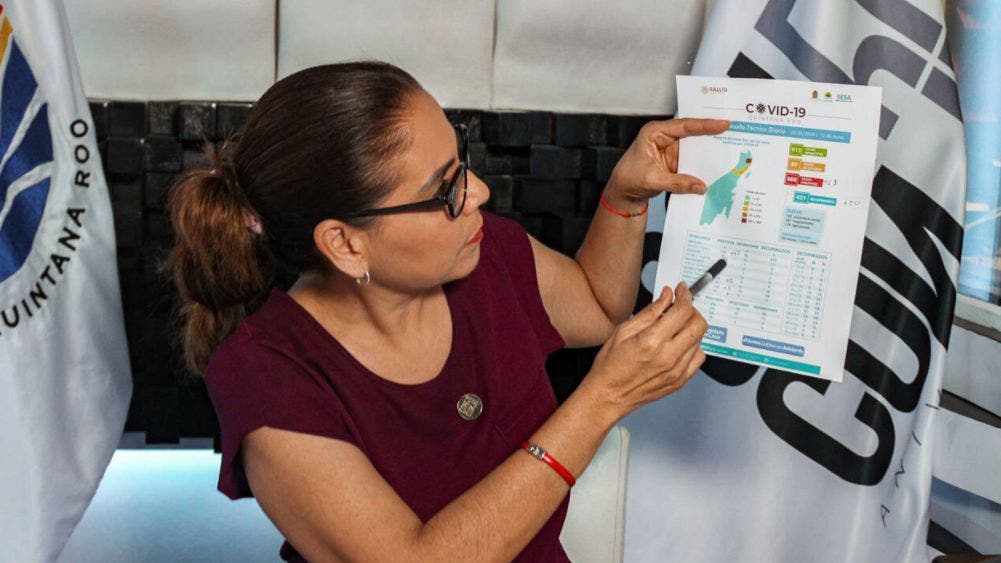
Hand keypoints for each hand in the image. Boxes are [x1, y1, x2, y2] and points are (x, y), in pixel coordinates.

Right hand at [578, 283, 708, 420]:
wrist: (608, 396)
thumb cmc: (610, 366)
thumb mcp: (623, 331)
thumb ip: (649, 312)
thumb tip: (666, 296)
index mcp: (652, 341)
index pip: (682, 311)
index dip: (685, 295)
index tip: (681, 290)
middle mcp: (668, 357)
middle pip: (699, 324)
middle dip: (692, 310)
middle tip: (680, 307)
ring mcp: (677, 371)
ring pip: (700, 340)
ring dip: (690, 328)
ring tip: (674, 328)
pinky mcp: (680, 381)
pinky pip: (698, 358)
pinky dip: (692, 346)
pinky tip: (678, 345)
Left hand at [604, 118, 729, 211]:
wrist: (624, 192)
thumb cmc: (629, 179)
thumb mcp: (653, 180)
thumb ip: (677, 183)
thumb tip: (700, 186)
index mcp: (655, 132)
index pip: (683, 126)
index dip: (704, 125)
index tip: (722, 123)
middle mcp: (664, 136)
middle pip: (692, 132)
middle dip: (711, 132)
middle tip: (734, 130)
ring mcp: (671, 148)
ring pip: (695, 146)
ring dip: (709, 148)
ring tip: (731, 146)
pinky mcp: (676, 160)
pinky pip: (693, 159)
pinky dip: (703, 162)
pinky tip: (717, 164)